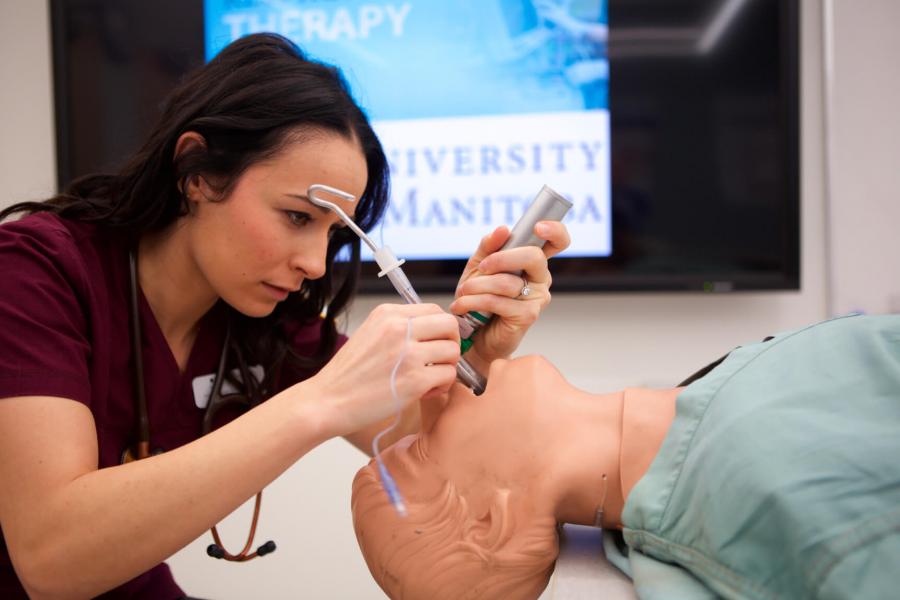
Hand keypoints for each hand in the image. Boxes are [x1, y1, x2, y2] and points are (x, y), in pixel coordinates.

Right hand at [311, 303, 459, 435]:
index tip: (437, 343)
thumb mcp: (370, 334)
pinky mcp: (415, 379)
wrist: (327, 401)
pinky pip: (448, 376)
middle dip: (451, 343)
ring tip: (429, 379)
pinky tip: (424, 392)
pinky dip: (441, 386)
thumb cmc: (348, 374)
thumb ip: (400, 328)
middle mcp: (400, 328)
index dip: (441, 328)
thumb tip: (434, 331)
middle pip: (449, 325)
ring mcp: (409, 353)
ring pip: (453, 351)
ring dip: (446, 367)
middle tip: (439, 360)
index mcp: (388, 314)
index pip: (434, 309)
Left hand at [449, 221, 569, 367]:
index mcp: (533, 262)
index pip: (557, 242)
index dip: (554, 230)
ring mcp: (537, 298)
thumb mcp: (479, 267)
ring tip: (463, 292)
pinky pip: (499, 301)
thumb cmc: (479, 299)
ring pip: (508, 282)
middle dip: (502, 258)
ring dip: (477, 285)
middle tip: (482, 267)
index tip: (538, 226)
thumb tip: (502, 229)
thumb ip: (489, 246)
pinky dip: (474, 301)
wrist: (473, 337)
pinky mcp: (528, 316)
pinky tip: (462, 306)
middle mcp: (540, 278)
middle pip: (534, 256)